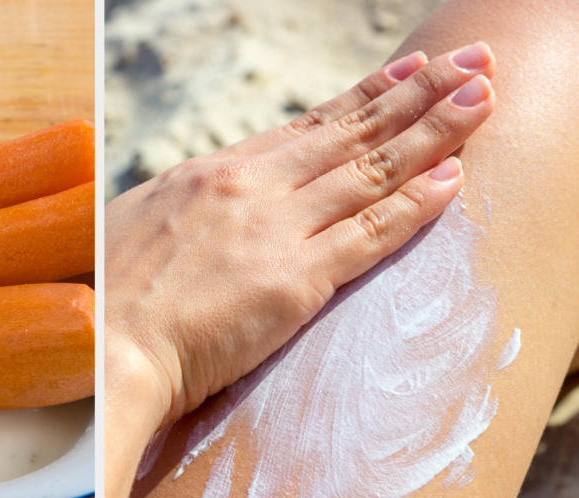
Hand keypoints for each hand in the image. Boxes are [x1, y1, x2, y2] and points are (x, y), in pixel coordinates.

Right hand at [106, 43, 495, 432]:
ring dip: (433, 132)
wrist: (102, 346)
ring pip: (370, 172)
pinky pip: (369, 234)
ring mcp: (275, 230)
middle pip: (349, 134)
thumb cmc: (102, 298)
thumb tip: (194, 206)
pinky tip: (454, 178)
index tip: (401, 76)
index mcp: (209, 176)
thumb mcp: (135, 227)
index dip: (360, 99)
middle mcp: (250, 189)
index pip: (303, 129)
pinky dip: (416, 204)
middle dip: (416, 97)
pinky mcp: (294, 282)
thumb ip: (180, 210)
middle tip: (469, 66)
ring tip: (481, 100)